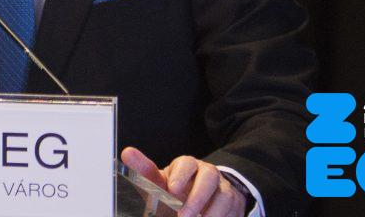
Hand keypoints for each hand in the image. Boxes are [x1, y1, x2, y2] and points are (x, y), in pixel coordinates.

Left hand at [121, 146, 247, 216]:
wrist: (202, 201)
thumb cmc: (176, 191)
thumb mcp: (161, 182)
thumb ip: (145, 171)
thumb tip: (127, 153)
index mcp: (188, 165)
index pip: (187, 163)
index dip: (180, 176)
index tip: (172, 190)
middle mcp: (209, 174)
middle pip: (209, 178)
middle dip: (197, 198)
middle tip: (183, 215)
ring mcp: (225, 189)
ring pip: (225, 197)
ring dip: (212, 213)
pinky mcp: (236, 206)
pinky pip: (234, 213)